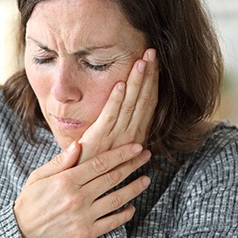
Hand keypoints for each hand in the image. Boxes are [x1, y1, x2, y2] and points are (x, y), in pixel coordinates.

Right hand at [13, 141, 150, 237]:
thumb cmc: (30, 202)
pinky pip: (111, 223)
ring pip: (116, 199)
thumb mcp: (39, 176)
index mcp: (66, 180)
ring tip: (146, 179)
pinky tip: (132, 207)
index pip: (100, 163)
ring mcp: (83, 217)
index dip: (121, 154)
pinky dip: (124, 215)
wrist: (22, 236)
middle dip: (132, 165)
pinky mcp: (86, 234)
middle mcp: (77, 197)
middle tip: (146, 156)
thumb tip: (79, 144)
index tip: (136, 146)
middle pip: (112, 178)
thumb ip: (60, 161)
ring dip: (134, 188)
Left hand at [78, 48, 157, 162]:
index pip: (148, 103)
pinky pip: (109, 116)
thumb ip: (126, 132)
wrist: (82, 185)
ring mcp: (115, 137)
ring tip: (142, 61)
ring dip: (136, 82)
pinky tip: (120, 83)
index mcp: (136, 134)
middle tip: (152, 52)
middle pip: (143, 100)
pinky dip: (115, 100)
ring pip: (130, 105)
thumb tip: (139, 128)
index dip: (152, 82)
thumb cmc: (97, 162)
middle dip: (148, 75)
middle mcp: (131, 135)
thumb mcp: (116, 145)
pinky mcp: (98, 139)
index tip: (155, 62)